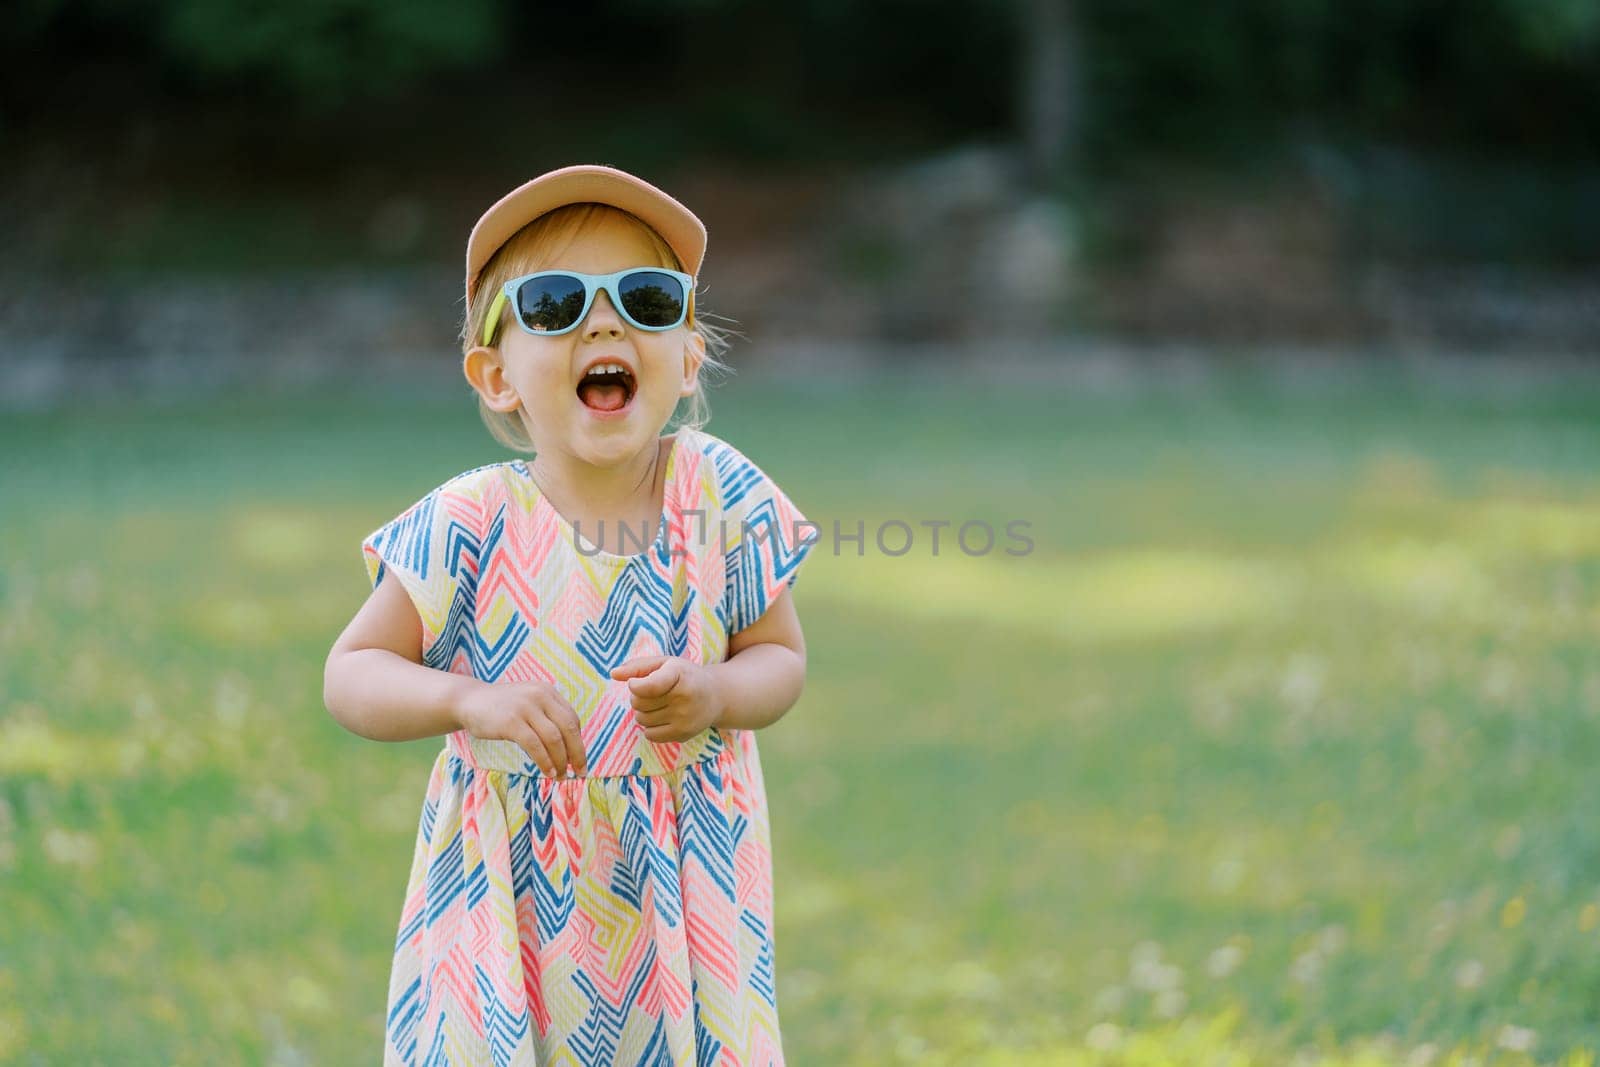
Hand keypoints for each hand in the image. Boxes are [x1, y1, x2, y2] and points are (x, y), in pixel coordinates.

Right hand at [453, 680, 586, 776]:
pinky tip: (548, 772)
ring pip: (553, 738)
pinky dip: (544, 761)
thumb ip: (547, 718)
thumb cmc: (502, 708)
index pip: (572, 719)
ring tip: (561, 776)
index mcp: (547, 691)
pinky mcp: (511, 722)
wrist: (468, 701)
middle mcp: (539, 696)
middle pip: (568, 728)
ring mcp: (525, 708)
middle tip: (580, 772)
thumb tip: (571, 749)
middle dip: (577, 753)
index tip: (579, 760)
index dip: (578, 742)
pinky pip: (535, 745)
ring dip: (561, 761)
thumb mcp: (529, 704)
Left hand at [609, 655, 722, 743]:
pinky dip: (650, 727)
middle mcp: (685, 697)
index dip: (634, 686)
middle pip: (638, 703)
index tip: (635, 683)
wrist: (716, 696)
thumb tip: (613, 674)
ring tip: (658, 704)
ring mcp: (685, 718)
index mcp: (680, 674)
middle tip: (651, 693)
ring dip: (643, 712)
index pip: (648, 687)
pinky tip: (663, 717)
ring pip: (642, 719)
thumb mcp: (665, 663)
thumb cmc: (685, 676)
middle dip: (638, 697)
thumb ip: (638, 666)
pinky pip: (650, 735)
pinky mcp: (683, 734)